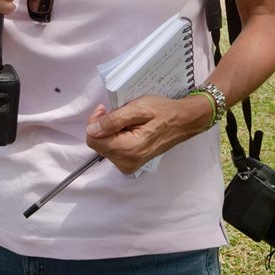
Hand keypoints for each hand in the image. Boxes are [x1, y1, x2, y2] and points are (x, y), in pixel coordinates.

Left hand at [85, 95, 211, 174]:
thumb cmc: (163, 112)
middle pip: (98, 144)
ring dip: (111, 131)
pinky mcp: (130, 164)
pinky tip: (130, 130)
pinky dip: (117, 138)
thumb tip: (92, 130)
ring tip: (128, 122)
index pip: (93, 139)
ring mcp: (128, 165)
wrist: (183, 122)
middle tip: (120, 113)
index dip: (96, 122)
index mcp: (127, 150)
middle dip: (104, 126)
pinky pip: (113, 150)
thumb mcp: (138, 109)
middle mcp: (126, 162)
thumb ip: (113, 120)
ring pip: (104, 146)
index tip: (106, 109)